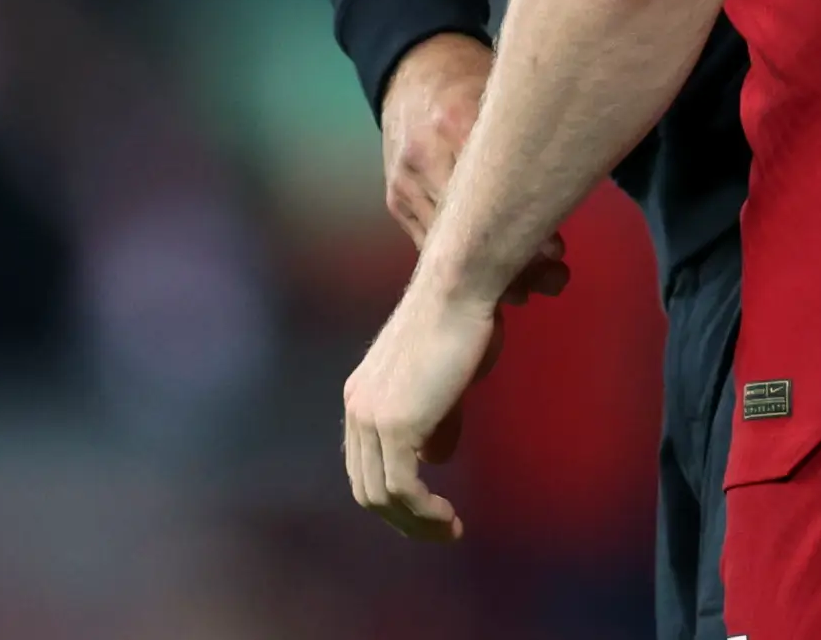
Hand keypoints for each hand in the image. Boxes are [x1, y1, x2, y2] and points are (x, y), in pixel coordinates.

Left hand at [343, 274, 501, 541]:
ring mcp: (372, 417)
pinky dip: (424, 514)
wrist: (458, 289)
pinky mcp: (395, 424)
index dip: (393, 496)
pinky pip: (401, 489)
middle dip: (402, 519)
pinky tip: (449, 519)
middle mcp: (357, 408)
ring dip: (415, 523)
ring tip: (449, 530)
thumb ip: (437, 419)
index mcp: (362, 396)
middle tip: (440, 530)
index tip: (429, 511)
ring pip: (381, 496)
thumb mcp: (445, 380)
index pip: (365, 464)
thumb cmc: (462, 323)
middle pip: (366, 487)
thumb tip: (436, 459)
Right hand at [380, 33, 567, 301]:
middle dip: (514, 262)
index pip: (493, 188)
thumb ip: (526, 138)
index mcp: (458, 119)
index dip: (525, 227)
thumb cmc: (473, 77)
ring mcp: (406, 183)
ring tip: (535, 286)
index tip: (557, 252)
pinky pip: (430, 246)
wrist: (411, 66)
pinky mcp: (396, 202)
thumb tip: (570, 189)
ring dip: (492, 273)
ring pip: (449, 248)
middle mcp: (426, 155)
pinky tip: (496, 280)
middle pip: (470, 228)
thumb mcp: (504, 92)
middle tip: (556, 278)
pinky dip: (464, 265)